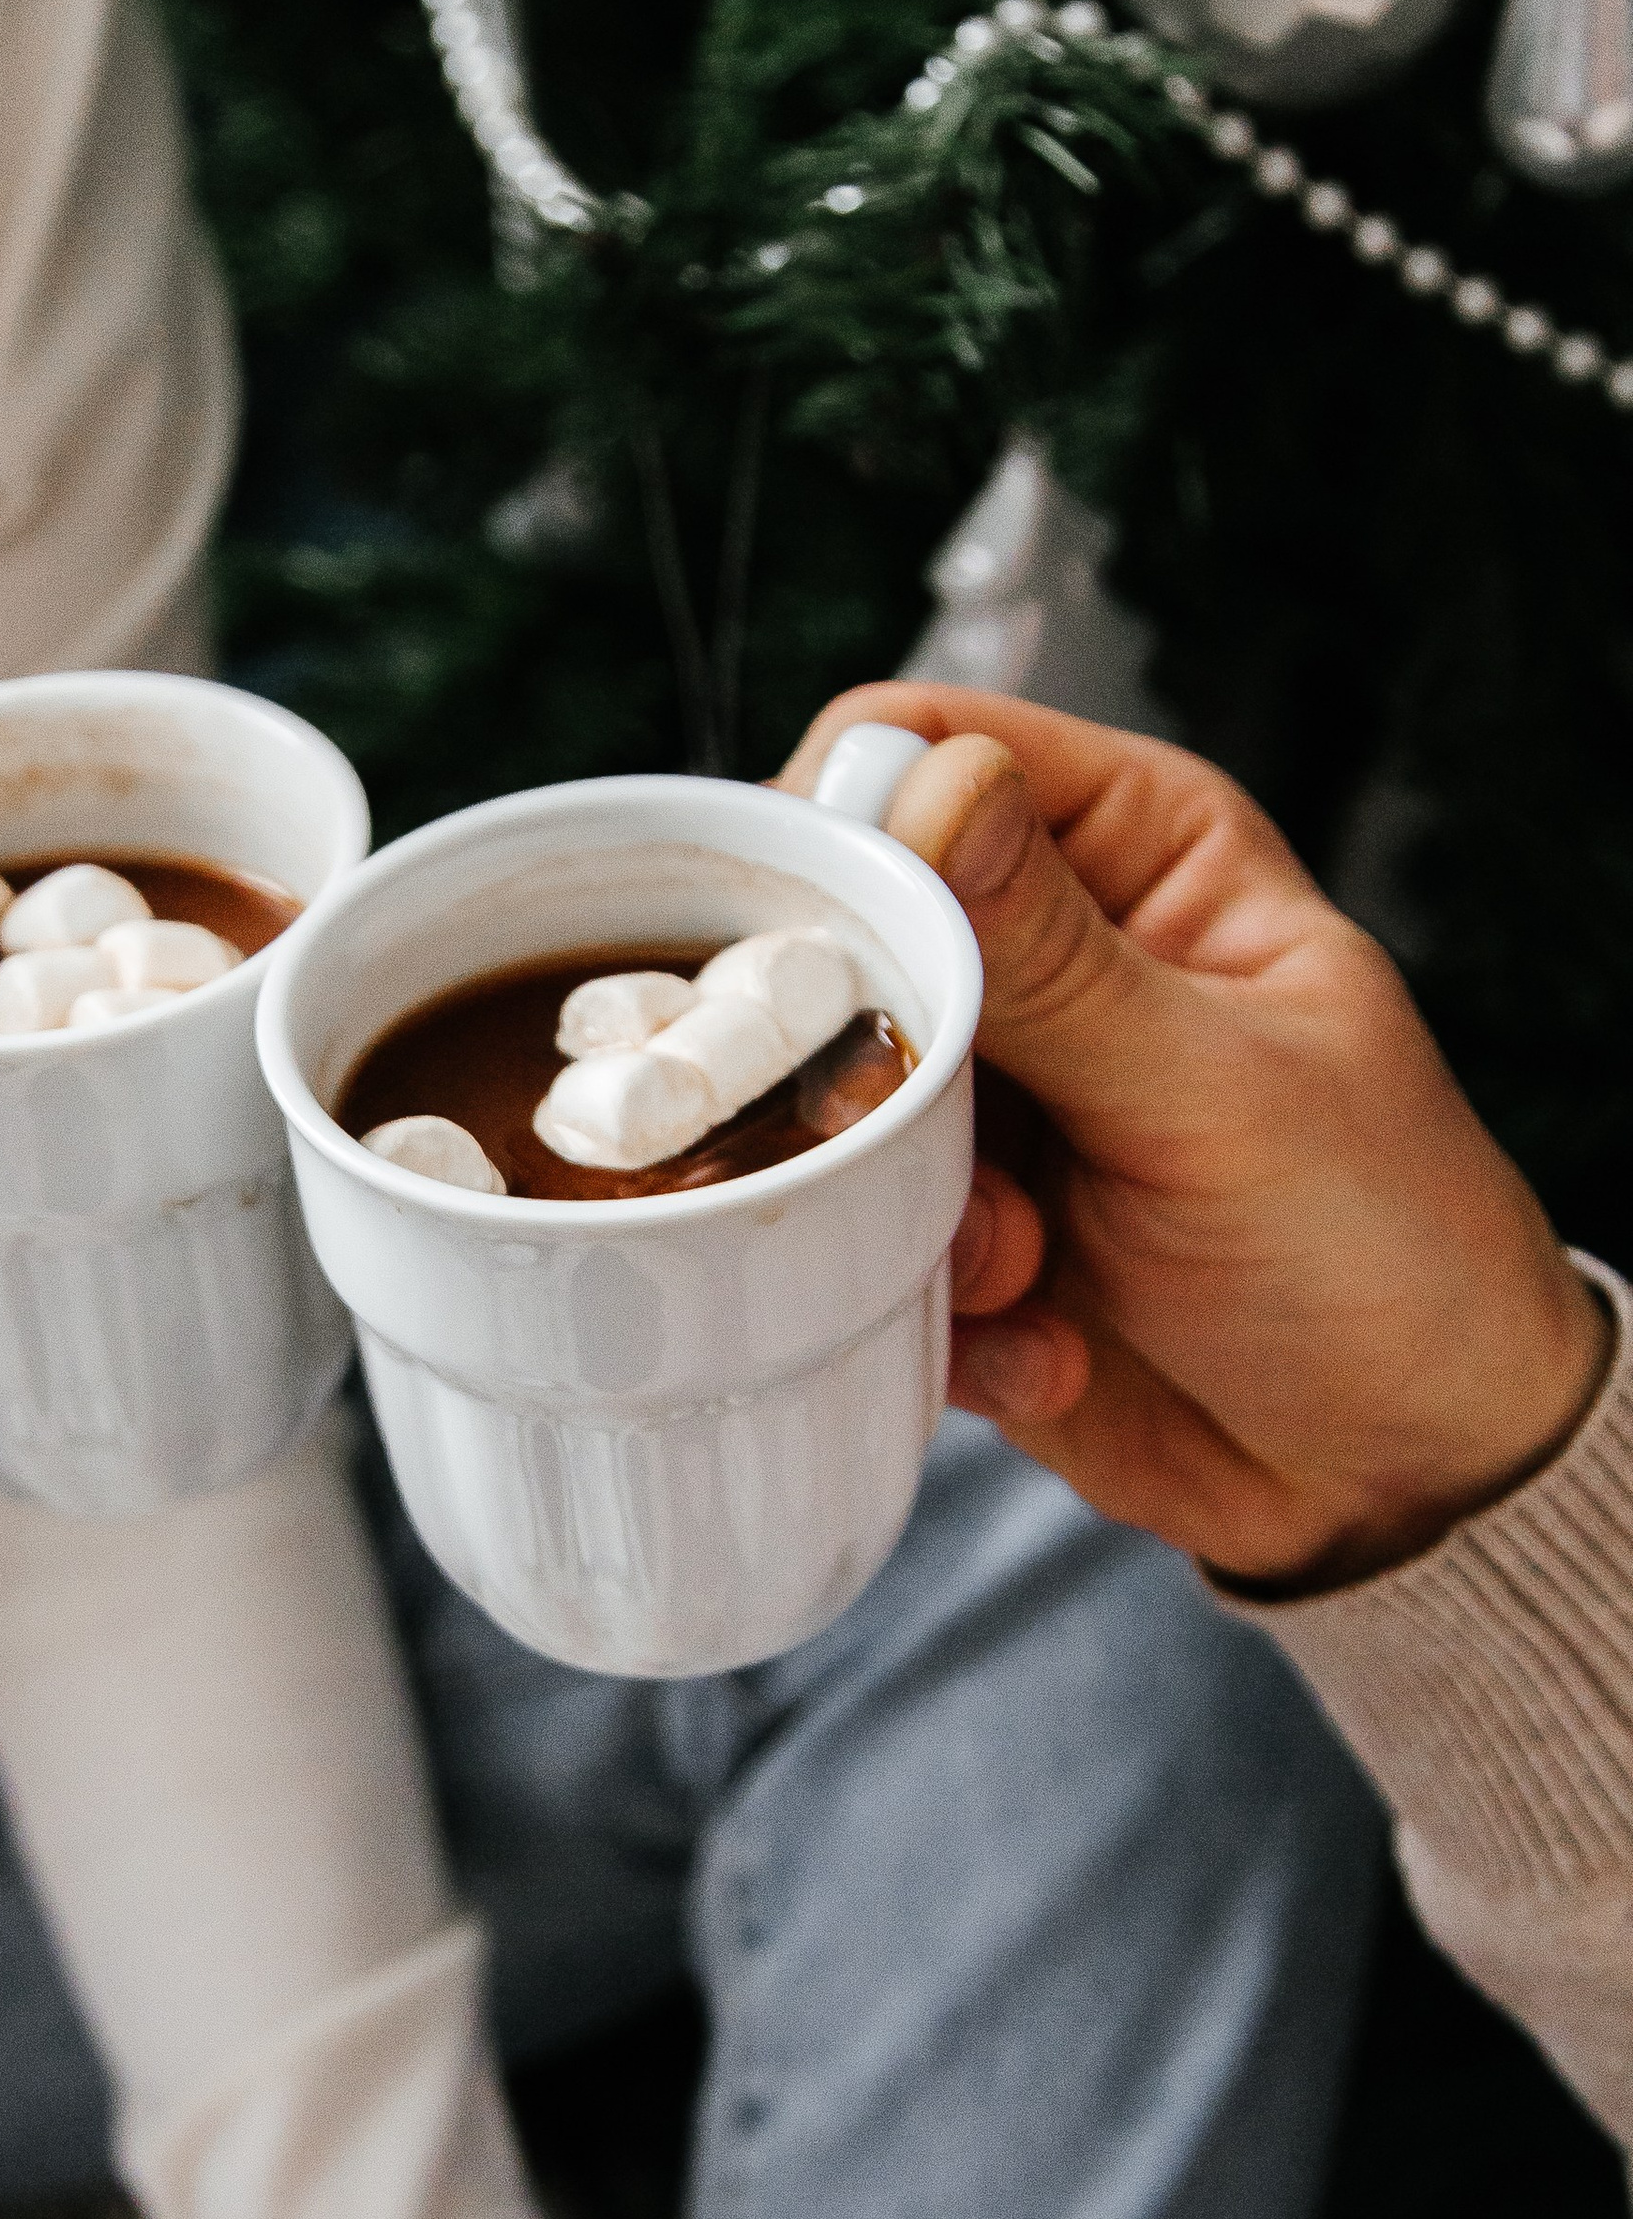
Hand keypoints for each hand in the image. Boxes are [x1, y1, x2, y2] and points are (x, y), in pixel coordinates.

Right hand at [782, 688, 1611, 1588]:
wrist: (1401, 1468)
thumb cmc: (1383, 1244)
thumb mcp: (1217, 1090)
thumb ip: (1051, 958)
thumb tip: (927, 784)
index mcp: (1132, 853)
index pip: (923, 750)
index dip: (839, 828)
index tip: (817, 946)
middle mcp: (1042, 959)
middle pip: (837, 934)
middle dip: (858, 1059)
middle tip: (908, 1141)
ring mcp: (990, 1098)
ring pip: (826, 1102)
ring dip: (904, 1204)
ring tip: (1026, 1268)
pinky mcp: (946, 1229)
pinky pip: (849, 1240)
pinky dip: (936, 1306)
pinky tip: (1051, 1344)